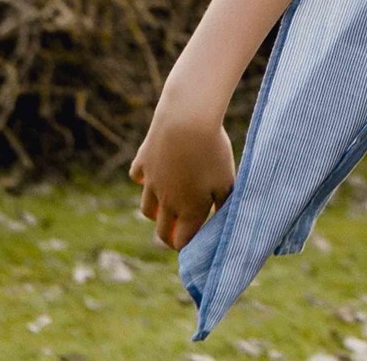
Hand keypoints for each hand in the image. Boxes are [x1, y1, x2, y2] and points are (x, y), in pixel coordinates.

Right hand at [128, 95, 235, 251]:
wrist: (186, 120)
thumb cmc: (213, 152)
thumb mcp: (228, 182)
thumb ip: (224, 207)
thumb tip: (223, 226)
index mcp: (190, 210)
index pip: (182, 242)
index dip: (188, 246)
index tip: (195, 242)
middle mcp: (167, 202)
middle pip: (161, 232)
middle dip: (170, 236)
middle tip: (179, 231)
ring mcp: (151, 183)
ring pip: (147, 209)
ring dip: (157, 212)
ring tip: (169, 204)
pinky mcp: (143, 162)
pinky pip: (138, 178)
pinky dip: (145, 179)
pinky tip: (157, 172)